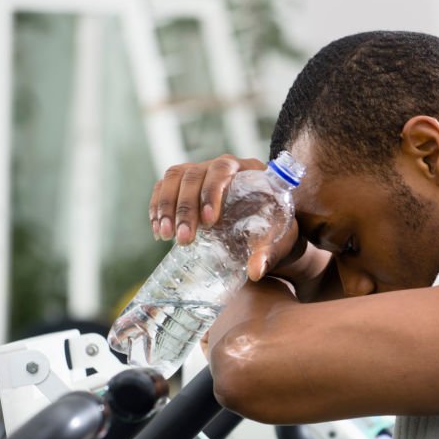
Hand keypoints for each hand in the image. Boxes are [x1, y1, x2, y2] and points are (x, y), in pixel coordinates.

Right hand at [150, 154, 301, 280]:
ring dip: (166, 207)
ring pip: (173, 178)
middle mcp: (220, 166)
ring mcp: (200, 172)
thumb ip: (270, 252)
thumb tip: (256, 271)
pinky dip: (158, 207)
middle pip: (193, 175)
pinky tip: (158, 230)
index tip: (209, 221)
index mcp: (247, 169)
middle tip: (183, 240)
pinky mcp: (185, 185)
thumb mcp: (280, 238)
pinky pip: (164, 187)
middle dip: (185, 208)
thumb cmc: (277, 228)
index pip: (223, 170)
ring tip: (165, 236)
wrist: (269, 226)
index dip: (212, 192)